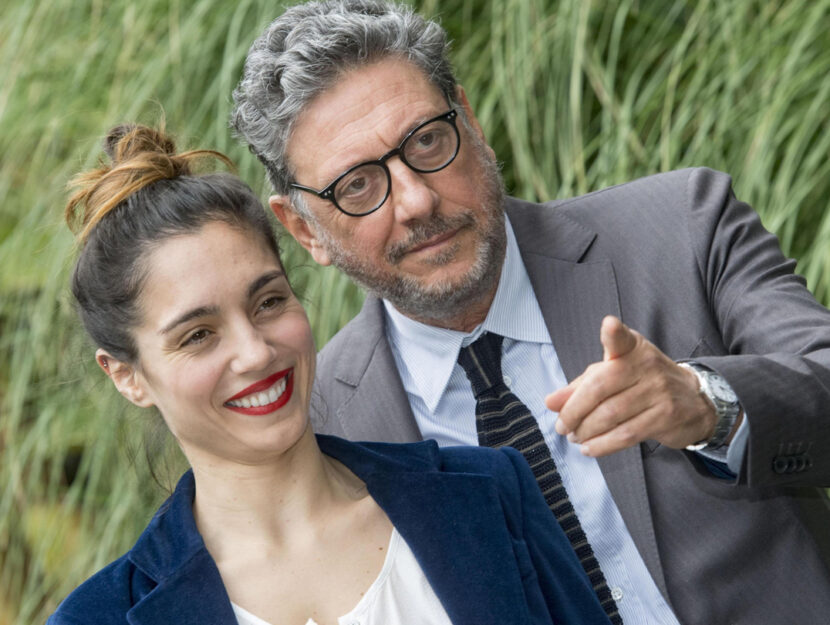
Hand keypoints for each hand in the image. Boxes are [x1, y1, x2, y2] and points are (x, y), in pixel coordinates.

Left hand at [545, 316, 716, 455]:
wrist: (694, 402)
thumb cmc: (643, 384)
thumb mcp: (614, 374)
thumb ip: (580, 386)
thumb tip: (551, 402)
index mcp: (632, 349)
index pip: (622, 339)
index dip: (614, 333)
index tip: (609, 326)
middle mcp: (647, 366)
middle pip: (600, 389)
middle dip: (574, 411)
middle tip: (562, 426)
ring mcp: (659, 392)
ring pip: (611, 415)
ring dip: (586, 431)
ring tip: (575, 437)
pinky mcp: (666, 417)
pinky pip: (626, 435)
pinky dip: (602, 445)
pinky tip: (590, 448)